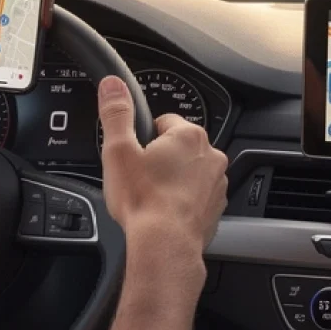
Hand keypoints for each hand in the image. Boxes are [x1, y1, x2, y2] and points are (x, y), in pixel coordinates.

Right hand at [97, 76, 228, 249]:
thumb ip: (117, 113)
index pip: (165, 121)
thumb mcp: (119, 150)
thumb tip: (113, 85)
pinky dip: (185, 200)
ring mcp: (217, 182)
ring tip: (153, 195)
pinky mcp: (217, 206)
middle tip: (141, 177)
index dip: (145, 137)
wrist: (165, 244)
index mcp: (189, 135)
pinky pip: (198, 195)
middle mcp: (210, 155)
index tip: (136, 154)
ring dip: (175, 178)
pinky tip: (166, 211)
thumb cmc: (144, 200)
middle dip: (161, 158)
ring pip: (191, 171)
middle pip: (179, 146)